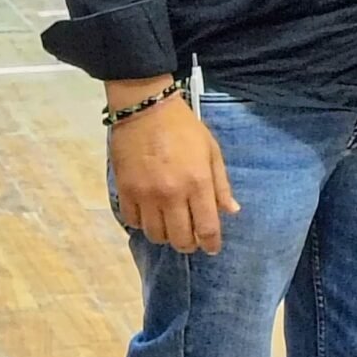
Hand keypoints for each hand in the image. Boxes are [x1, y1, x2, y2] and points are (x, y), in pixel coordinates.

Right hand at [109, 88, 239, 253]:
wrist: (146, 108)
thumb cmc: (184, 128)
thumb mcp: (211, 150)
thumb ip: (221, 184)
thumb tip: (231, 211)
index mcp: (198, 183)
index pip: (207, 228)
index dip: (211, 244)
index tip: (212, 247)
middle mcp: (172, 194)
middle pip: (180, 239)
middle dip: (189, 244)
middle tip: (191, 238)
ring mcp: (146, 195)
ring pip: (156, 235)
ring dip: (166, 235)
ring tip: (170, 225)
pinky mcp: (125, 191)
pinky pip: (133, 222)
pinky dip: (143, 223)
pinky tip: (149, 213)